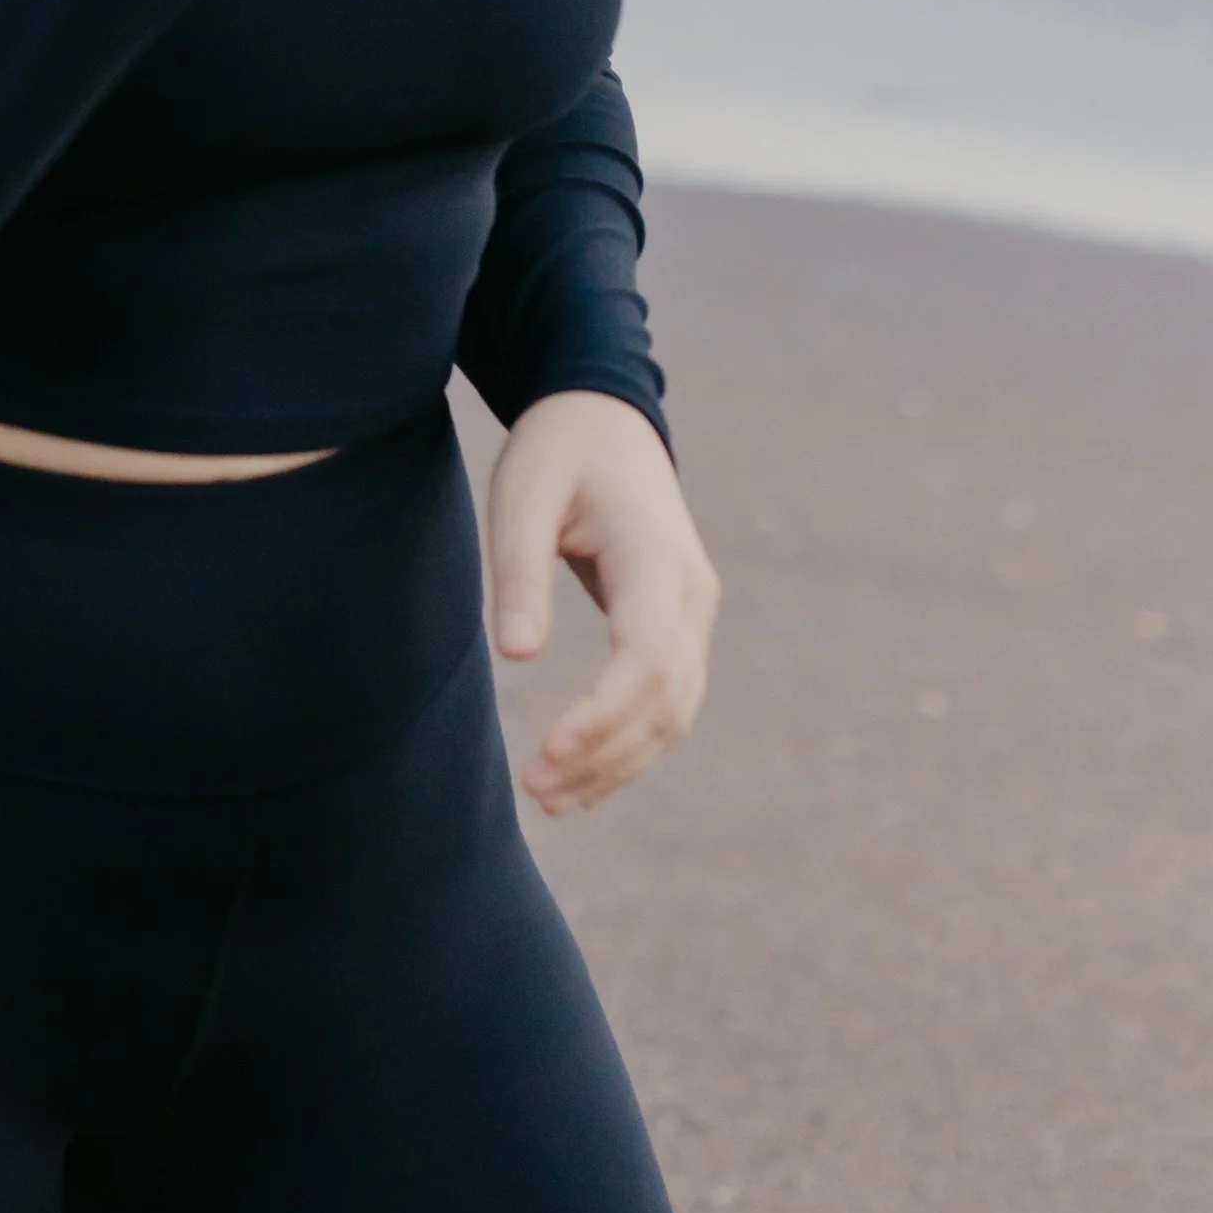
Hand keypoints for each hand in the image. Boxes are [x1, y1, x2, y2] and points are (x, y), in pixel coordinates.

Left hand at [487, 390, 720, 815]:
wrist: (605, 416)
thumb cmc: (557, 451)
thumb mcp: (522, 498)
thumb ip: (521, 574)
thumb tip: (518, 658)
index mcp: (658, 560)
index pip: (644, 660)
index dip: (602, 717)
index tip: (548, 753)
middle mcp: (692, 594)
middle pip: (665, 701)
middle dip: (604, 756)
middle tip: (534, 790)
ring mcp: (694, 611)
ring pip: (674, 712)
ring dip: (620, 763)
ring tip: (551, 797)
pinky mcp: (679, 624)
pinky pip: (668, 700)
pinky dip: (632, 744)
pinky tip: (583, 774)